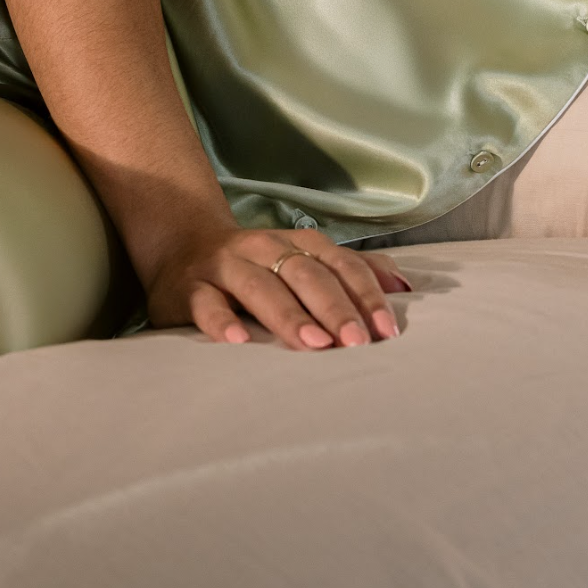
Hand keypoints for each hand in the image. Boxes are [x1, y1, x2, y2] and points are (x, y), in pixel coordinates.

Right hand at [149, 223, 410, 349]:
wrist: (181, 246)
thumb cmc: (257, 266)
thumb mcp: (304, 260)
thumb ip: (352, 272)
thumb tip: (406, 286)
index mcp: (296, 244)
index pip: (339, 265)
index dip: (364, 295)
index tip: (387, 330)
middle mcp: (264, 249)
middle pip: (305, 275)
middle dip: (334, 308)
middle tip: (356, 342)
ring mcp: (225, 266)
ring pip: (260, 287)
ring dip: (289, 315)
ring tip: (314, 343)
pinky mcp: (189, 288)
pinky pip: (206, 303)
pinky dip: (221, 320)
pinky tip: (237, 340)